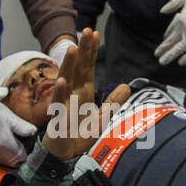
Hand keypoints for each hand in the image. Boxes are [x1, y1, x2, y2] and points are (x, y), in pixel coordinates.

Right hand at [0, 92, 37, 165]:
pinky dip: (2, 155)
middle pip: (15, 163)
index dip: (28, 151)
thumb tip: (33, 133)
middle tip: (22, 142)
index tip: (29, 142)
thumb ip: (22, 126)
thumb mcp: (7, 115)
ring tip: (13, 142)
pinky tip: (2, 143)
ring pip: (5, 163)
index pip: (23, 157)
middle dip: (21, 155)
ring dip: (12, 156)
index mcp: (6, 144)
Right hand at [42, 28, 130, 160]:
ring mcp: (63, 103)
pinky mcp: (58, 117)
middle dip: (82, 50)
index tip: (95, 33)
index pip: (88, 67)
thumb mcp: (102, 118)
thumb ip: (113, 102)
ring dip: (69, 65)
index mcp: (83, 91)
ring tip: (73, 49)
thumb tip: (126, 86)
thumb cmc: (79, 134)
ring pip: (65, 80)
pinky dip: (60, 92)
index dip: (91, 51)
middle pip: (77, 68)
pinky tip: (62, 81)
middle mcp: (72, 93)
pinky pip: (58, 103)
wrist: (64, 154)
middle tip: (87, 31)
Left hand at [155, 0, 185, 65]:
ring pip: (178, 50)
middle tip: (157, 55)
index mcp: (180, 18)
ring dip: (169, 56)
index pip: (170, 30)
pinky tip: (181, 62)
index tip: (164, 40)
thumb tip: (162, 11)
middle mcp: (185, 29)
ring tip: (163, 62)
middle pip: (171, 42)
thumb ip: (173, 3)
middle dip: (163, 49)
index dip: (166, 37)